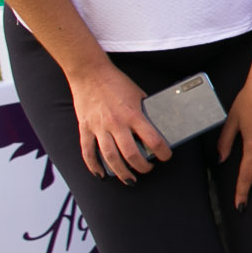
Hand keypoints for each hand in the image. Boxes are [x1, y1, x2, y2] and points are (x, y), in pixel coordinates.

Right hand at [70, 61, 169, 183]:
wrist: (90, 73)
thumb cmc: (117, 82)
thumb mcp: (138, 94)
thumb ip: (145, 112)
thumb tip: (157, 126)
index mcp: (134, 114)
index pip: (153, 139)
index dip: (162, 152)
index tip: (166, 156)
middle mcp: (116, 123)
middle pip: (131, 154)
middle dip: (142, 167)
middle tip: (148, 169)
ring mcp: (99, 127)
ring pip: (111, 158)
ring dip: (121, 172)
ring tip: (130, 179)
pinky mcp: (85, 128)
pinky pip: (88, 152)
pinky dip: (94, 166)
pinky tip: (100, 174)